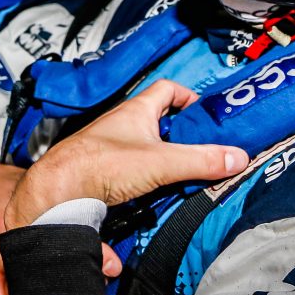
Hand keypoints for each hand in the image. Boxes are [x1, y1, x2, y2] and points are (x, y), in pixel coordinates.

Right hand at [0, 154, 122, 294]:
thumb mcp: (31, 182)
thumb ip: (57, 198)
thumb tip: (94, 211)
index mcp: (31, 209)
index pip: (66, 234)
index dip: (90, 250)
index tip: (107, 265)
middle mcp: (14, 230)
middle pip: (48, 260)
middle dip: (69, 275)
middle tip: (88, 285)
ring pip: (23, 276)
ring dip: (40, 290)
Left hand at [3, 79, 249, 229]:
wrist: (56, 192)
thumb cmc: (100, 164)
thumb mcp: (161, 161)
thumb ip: (200, 160)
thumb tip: (238, 158)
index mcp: (137, 111)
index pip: (167, 89)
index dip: (188, 97)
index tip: (205, 115)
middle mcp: (122, 127)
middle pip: (158, 124)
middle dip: (180, 138)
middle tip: (201, 154)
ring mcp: (110, 151)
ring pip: (144, 152)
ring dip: (163, 165)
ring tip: (184, 181)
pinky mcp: (102, 175)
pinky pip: (130, 176)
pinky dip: (145, 187)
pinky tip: (154, 204)